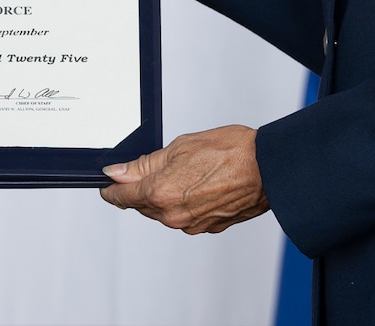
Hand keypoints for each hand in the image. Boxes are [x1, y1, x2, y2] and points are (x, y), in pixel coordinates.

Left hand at [98, 125, 269, 234]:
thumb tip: (118, 172)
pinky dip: (183, 202)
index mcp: (161, 193)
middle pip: (142, 205)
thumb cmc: (230, 152)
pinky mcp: (207, 227)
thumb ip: (144, 164)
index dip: (111, 189)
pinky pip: (184, 216)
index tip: (107, 185)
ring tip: (182, 172)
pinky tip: (196, 184)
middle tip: (147, 169)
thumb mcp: (179, 147)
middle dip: (140, 189)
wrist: (267, 168)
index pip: (122, 197)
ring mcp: (191, 224)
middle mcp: (173, 215)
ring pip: (163, 212)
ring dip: (163, 196)